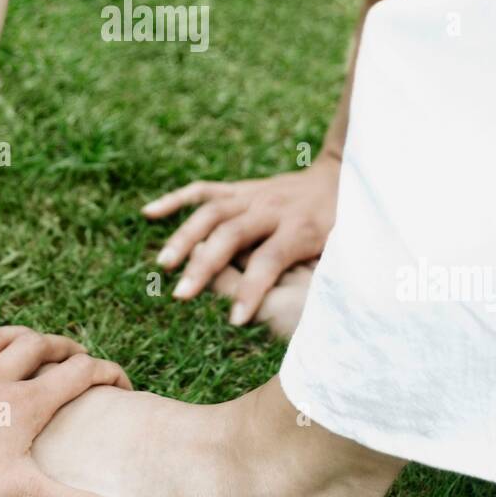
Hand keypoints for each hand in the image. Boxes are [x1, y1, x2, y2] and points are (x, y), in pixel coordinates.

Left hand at [0, 326, 143, 496]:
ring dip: (31, 338)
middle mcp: (3, 379)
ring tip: (40, 344)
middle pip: (45, 347)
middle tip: (82, 360)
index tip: (123, 384)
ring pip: (9, 339)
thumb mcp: (26, 494)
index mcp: (29, 404)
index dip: (108, 372)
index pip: (81, 373)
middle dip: (69, 349)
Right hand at [142, 153, 340, 324]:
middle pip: (231, 234)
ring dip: (184, 236)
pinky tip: (149, 213)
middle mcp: (272, 208)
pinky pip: (203, 190)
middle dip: (204, 265)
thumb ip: (330, 276)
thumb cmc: (346, 224)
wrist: (344, 176)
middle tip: (181, 295)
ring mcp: (253, 194)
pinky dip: (175, 199)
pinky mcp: (241, 188)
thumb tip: (323, 314)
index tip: (234, 321)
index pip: (270, 260)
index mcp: (300, 228)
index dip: (252, 290)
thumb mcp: (346, 252)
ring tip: (163, 265)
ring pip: (211, 211)